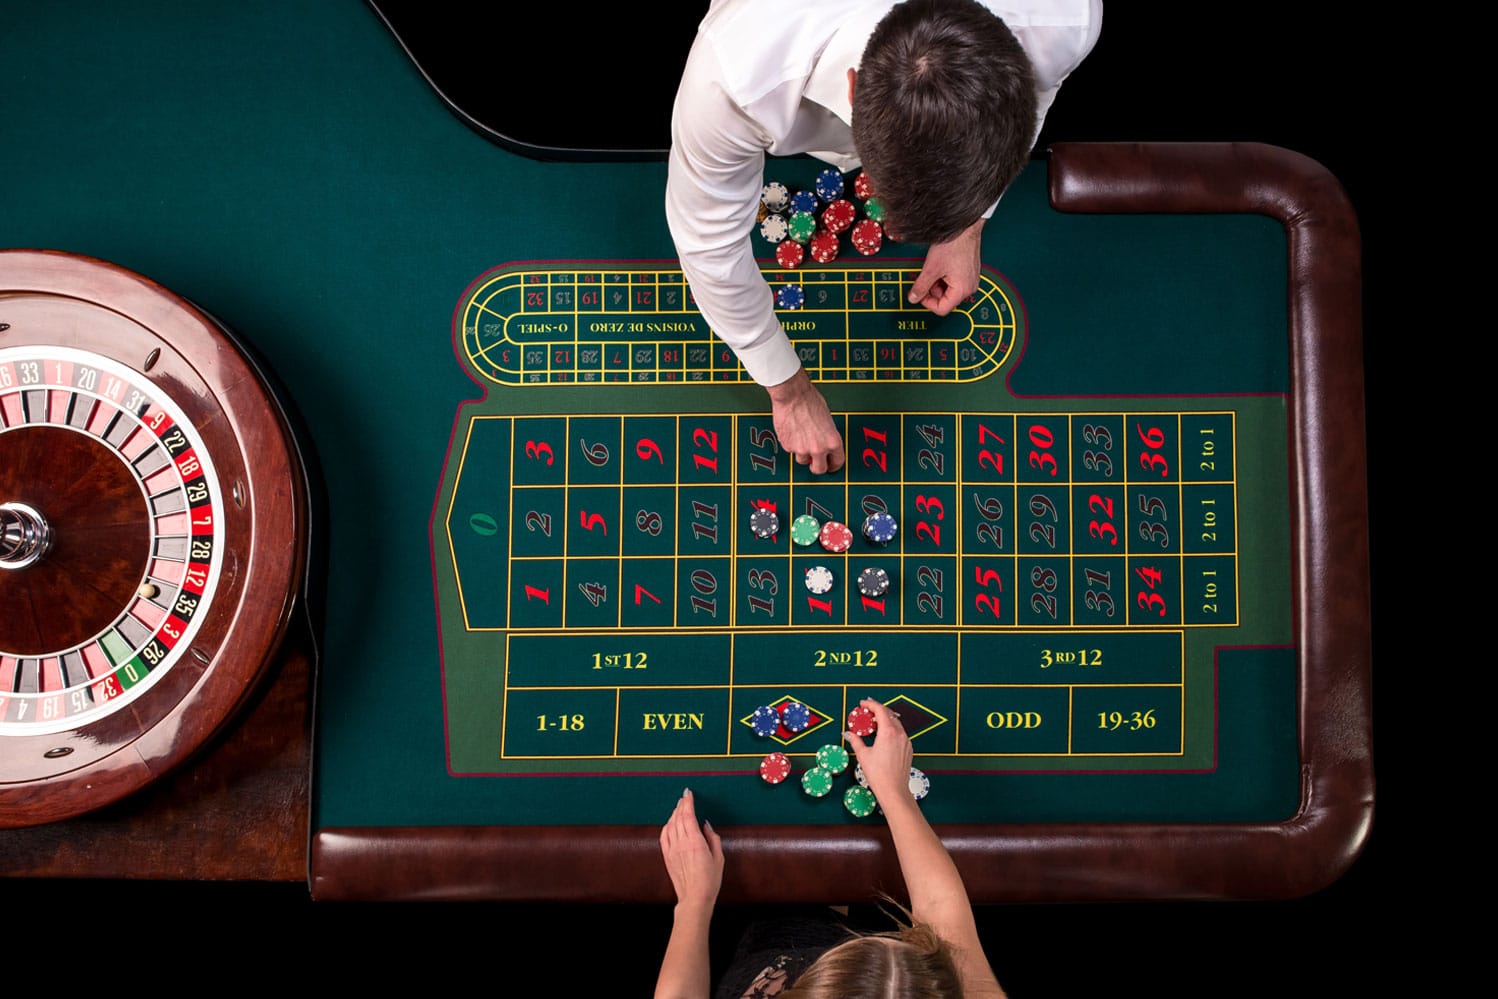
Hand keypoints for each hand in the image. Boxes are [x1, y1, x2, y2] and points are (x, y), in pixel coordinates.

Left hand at [659, 788, 723, 911]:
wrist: (694, 898)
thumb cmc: (710, 880)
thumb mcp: (718, 857)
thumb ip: (712, 838)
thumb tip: (706, 824)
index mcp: (695, 842)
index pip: (688, 816)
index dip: (687, 802)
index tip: (688, 793)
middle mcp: (682, 844)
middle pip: (678, 818)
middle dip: (681, 805)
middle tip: (685, 797)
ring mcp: (672, 850)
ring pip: (670, 825)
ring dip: (674, 814)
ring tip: (679, 807)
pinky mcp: (667, 857)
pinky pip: (664, 836)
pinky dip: (667, 826)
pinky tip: (670, 823)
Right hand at [766, 368, 844, 473]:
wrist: (792, 395)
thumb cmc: (810, 401)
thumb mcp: (827, 420)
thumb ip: (826, 436)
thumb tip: (824, 445)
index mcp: (833, 442)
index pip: (837, 463)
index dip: (833, 465)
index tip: (830, 465)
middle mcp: (818, 449)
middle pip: (819, 470)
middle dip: (816, 466)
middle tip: (814, 461)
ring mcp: (802, 449)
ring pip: (802, 460)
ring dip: (802, 452)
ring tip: (800, 435)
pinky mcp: (788, 446)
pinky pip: (791, 450)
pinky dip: (791, 443)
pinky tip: (792, 430)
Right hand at [844, 698, 913, 804]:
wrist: (894, 790)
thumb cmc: (879, 774)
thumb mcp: (863, 755)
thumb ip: (856, 740)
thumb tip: (849, 734)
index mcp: (888, 732)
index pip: (880, 710)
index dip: (870, 704)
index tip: (863, 703)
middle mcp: (899, 734)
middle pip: (889, 714)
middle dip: (877, 710)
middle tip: (867, 711)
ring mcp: (906, 741)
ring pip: (896, 723)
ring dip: (885, 720)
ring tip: (874, 723)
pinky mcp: (908, 749)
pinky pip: (900, 733)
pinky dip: (891, 729)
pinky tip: (883, 736)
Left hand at [907, 218, 983, 315]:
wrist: (965, 227)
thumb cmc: (953, 244)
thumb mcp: (931, 269)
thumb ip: (921, 286)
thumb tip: (913, 298)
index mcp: (962, 290)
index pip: (942, 309)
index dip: (927, 303)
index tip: (918, 294)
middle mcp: (969, 287)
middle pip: (945, 299)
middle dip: (932, 291)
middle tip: (923, 279)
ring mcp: (970, 279)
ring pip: (949, 290)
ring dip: (937, 283)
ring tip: (933, 269)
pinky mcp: (969, 272)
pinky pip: (954, 281)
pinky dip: (944, 277)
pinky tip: (940, 265)